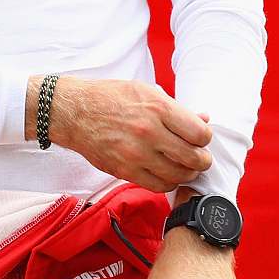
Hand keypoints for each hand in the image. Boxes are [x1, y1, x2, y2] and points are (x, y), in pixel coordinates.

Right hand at [41, 77, 212, 192]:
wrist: (73, 112)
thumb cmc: (109, 98)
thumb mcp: (144, 92)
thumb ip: (176, 109)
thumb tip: (204, 120)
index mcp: (157, 108)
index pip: (200, 134)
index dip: (204, 138)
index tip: (199, 138)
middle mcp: (149, 131)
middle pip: (194, 158)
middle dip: (201, 159)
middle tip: (198, 157)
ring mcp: (136, 154)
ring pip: (179, 175)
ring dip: (187, 173)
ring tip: (183, 166)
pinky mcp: (125, 170)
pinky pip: (159, 185)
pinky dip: (168, 182)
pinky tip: (166, 172)